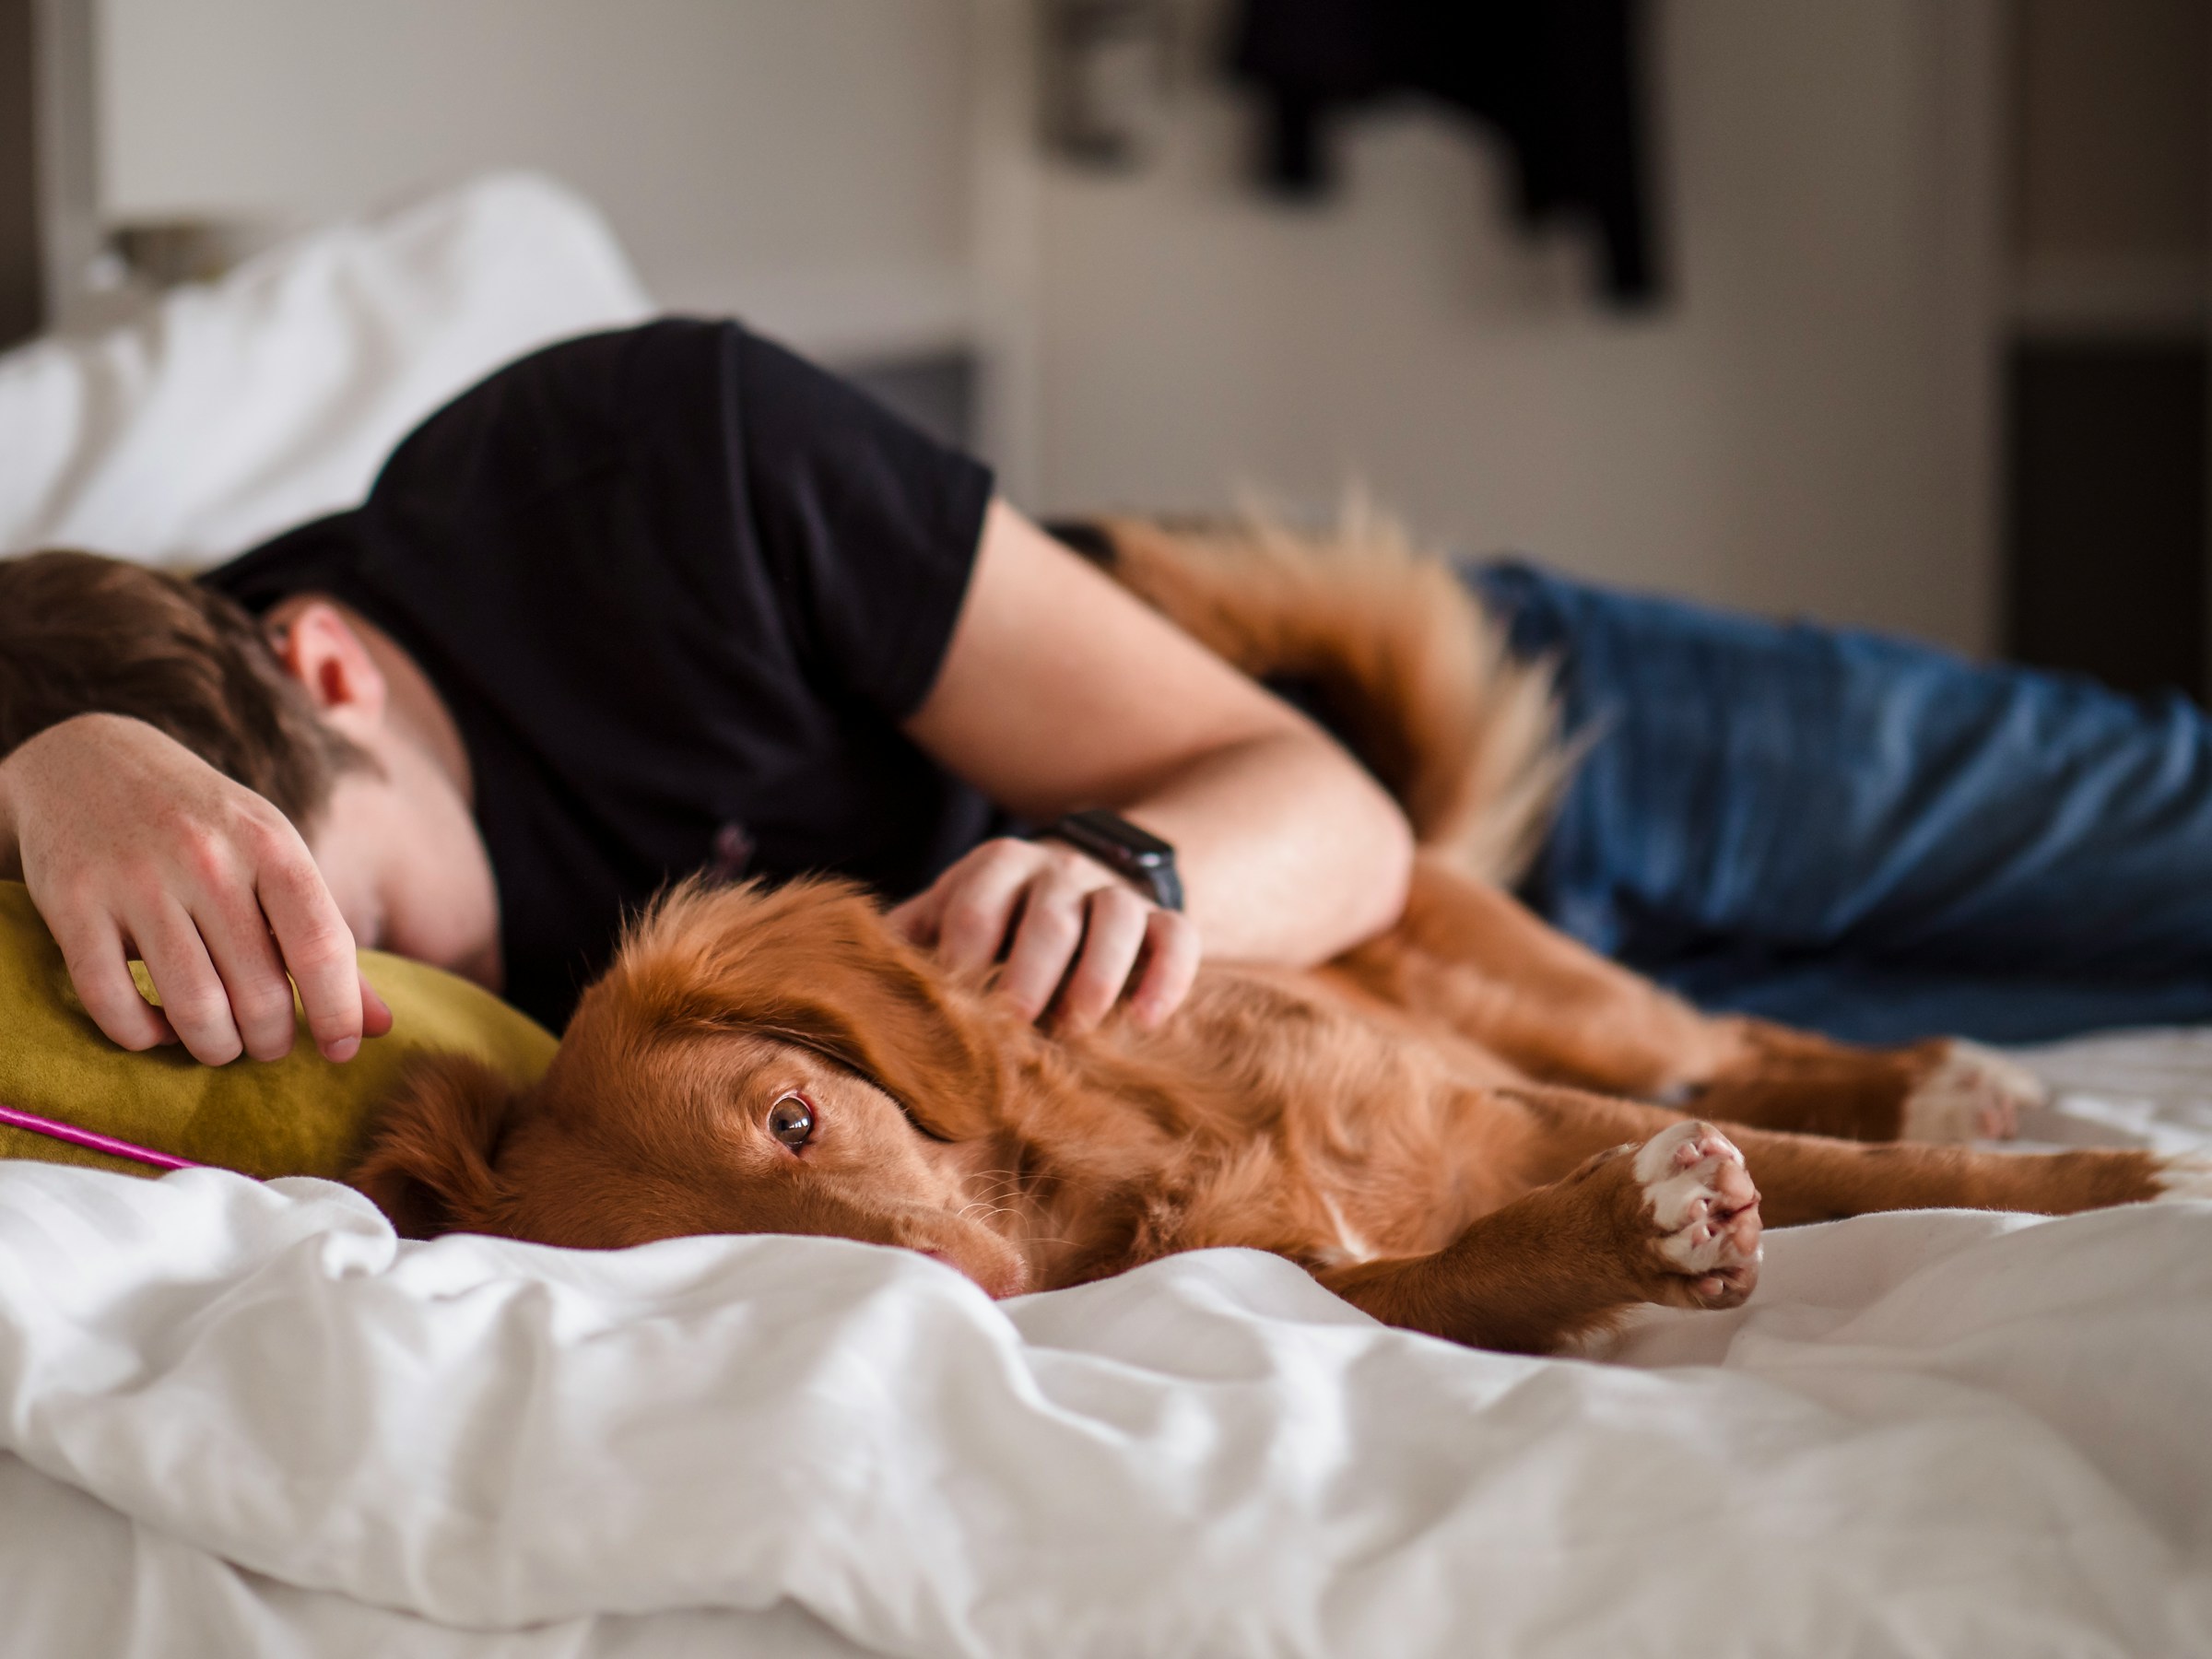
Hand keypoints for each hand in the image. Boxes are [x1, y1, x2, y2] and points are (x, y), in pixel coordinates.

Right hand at [0, 714, 392, 1064]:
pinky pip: (113, 1003)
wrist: (90, 758)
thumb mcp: (275, 857)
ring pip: (193, 1008)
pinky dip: (141, 1035)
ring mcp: (135, 881)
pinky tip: (157, 1027)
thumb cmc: (207, 825)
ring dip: (214, 1048)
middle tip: (268, 1044)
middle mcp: (206, 860)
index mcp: (271, 845)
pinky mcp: (72, 904)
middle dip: (272, 1041)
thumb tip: (381, 1027)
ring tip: (222, 1043)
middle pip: (259, 994)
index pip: (321, 946)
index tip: (340, 1050)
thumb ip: (325, 939)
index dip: (338, 1013)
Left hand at [888, 836, 1199, 1033]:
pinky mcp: (1163, 918)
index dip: (963, 955)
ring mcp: (1115, 892)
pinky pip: (1177, 937)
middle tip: (1013, 1023)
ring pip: (1118, 917)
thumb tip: (857, 988)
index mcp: (996, 865)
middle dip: (1030, 970)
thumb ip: (910, 940)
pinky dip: (1166, 978)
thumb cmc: (996, 917)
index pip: (976, 904)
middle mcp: (1059, 871)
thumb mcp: (949, 912)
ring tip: (1077, 1028)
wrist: (1079, 878)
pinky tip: (1144, 1023)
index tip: (953, 1005)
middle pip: (1050, 914)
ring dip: (1098, 974)